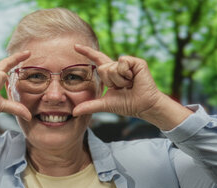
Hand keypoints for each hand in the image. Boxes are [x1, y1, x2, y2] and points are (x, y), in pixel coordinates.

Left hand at [72, 45, 190, 129]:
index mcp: (111, 73)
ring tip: (129, 85)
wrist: (142, 106)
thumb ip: (89, 106)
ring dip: (119, 80)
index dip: (87, 52)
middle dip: (110, 82)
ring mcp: (127, 63)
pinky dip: (126, 74)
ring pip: (112, 67)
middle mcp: (118, 66)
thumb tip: (74, 112)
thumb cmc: (127, 105)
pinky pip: (122, 62)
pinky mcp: (136, 62)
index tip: (75, 46)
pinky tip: (134, 79)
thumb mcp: (105, 104)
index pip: (97, 60)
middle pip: (102, 68)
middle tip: (122, 88)